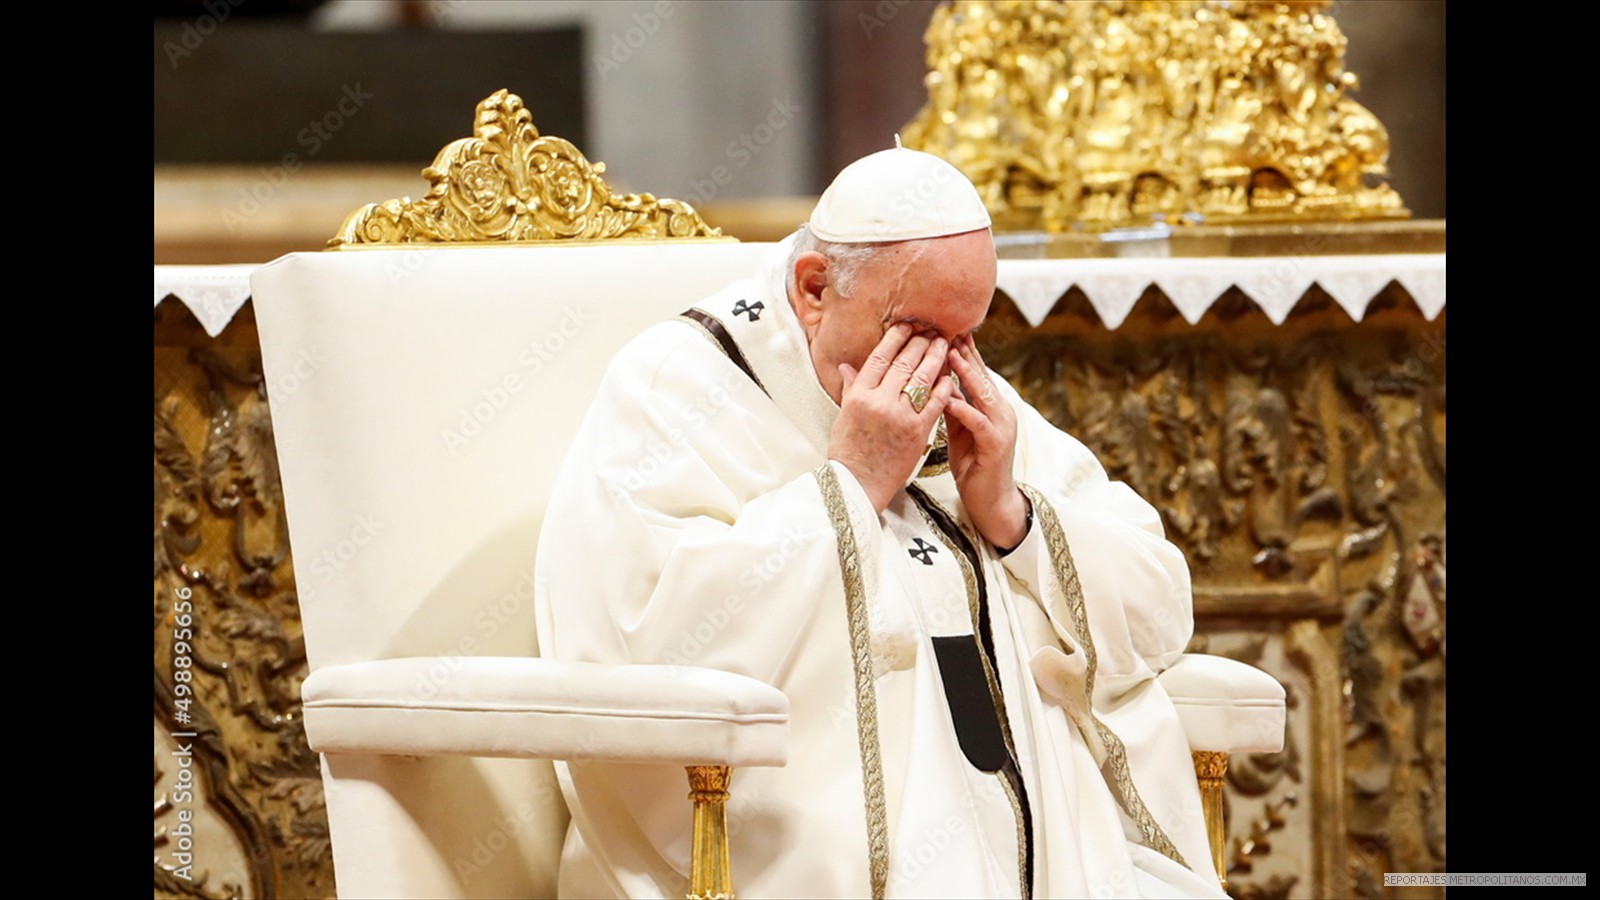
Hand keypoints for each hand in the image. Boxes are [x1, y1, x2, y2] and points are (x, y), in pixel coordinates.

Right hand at [828, 323, 955, 511]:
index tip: (907, 326)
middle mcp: (879, 401)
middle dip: (920, 343)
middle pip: (904, 363)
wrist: (857, 485)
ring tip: (943, 344)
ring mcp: (900, 416)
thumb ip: (851, 389)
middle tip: (932, 329)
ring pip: (922, 378)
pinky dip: (943, 386)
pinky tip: (949, 375)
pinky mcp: (917, 431)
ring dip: (935, 358)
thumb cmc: (848, 452)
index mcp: (858, 395)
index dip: (895, 338)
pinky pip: (935, 403)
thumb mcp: (844, 416)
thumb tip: (848, 366)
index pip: (879, 357)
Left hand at [945, 335, 1028, 548]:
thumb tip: (930, 379)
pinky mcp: (996, 445)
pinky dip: (964, 408)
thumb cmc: (971, 463)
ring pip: (983, 393)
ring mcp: (1001, 426)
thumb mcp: (957, 428)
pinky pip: (978, 422)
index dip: (961, 348)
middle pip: (981, 374)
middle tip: (948, 326)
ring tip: (950, 353)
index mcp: (990, 405)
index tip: (944, 326)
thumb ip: (949, 403)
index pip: (975, 370)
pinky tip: (949, 398)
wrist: (990, 500)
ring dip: (966, 373)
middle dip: (965, 351)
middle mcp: (999, 410)